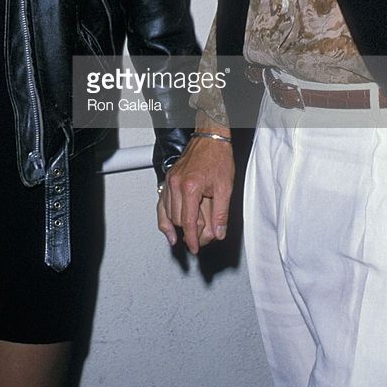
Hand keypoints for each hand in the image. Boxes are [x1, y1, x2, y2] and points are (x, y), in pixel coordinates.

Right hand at [157, 112, 234, 253]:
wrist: (210, 138)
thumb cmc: (218, 157)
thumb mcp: (225, 187)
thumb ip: (220, 213)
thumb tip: (218, 233)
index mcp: (190, 187)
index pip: (187, 221)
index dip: (192, 238)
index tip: (195, 248)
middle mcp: (176, 184)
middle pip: (178, 219)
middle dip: (189, 231)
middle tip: (202, 236)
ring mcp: (169, 181)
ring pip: (167, 213)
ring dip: (177, 226)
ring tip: (185, 237)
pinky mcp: (168, 179)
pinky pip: (161, 203)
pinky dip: (163, 217)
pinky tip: (168, 230)